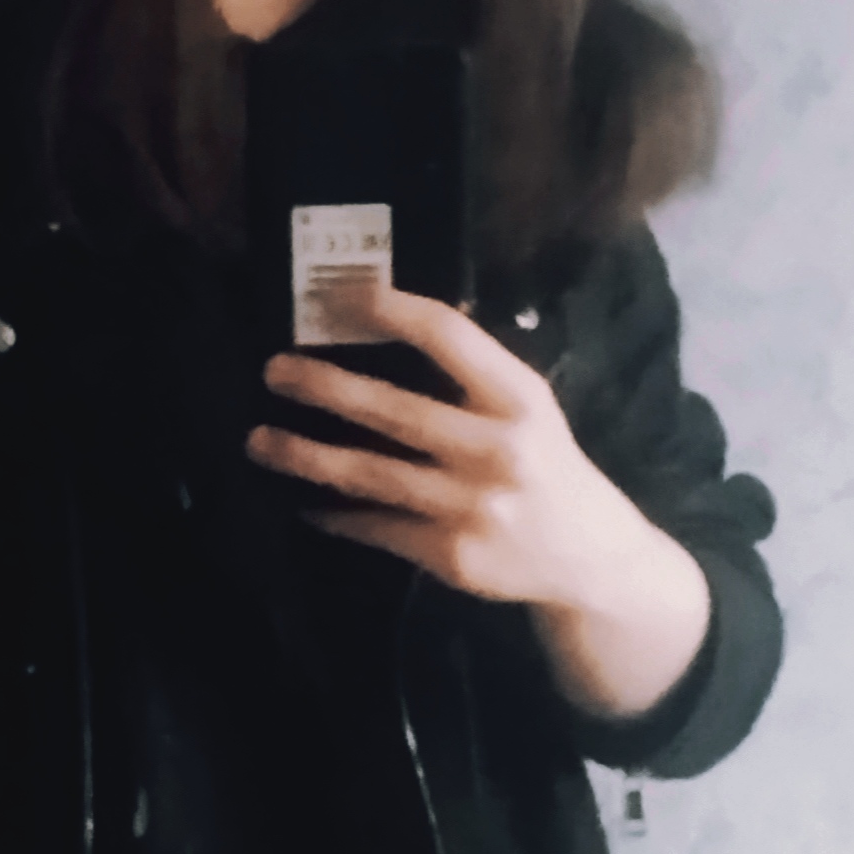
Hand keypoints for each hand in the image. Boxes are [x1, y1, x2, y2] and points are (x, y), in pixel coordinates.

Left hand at [246, 282, 710, 718]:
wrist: (593, 560)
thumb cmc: (548, 469)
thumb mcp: (530, 411)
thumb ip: (475, 377)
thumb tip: (388, 322)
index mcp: (520, 399)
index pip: (448, 337)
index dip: (391, 308)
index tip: (339, 293)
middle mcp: (497, 450)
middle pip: (394, 409)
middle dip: (324, 386)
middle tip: (273, 370)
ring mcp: (472, 507)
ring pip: (371, 475)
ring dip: (306, 455)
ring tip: (260, 440)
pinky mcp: (451, 556)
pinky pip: (378, 528)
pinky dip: (335, 516)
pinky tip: (305, 504)